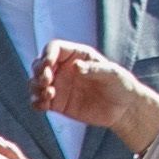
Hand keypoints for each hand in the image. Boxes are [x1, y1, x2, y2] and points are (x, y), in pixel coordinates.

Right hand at [33, 39, 158, 148]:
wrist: (123, 109)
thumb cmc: (121, 85)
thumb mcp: (112, 74)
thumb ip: (93, 69)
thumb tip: (74, 66)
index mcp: (77, 56)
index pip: (54, 48)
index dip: (47, 54)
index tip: (47, 65)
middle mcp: (65, 69)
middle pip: (39, 64)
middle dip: (38, 72)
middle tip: (46, 81)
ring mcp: (59, 86)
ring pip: (35, 83)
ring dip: (35, 88)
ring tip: (49, 95)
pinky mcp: (56, 104)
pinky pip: (38, 102)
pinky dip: (36, 103)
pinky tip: (43, 106)